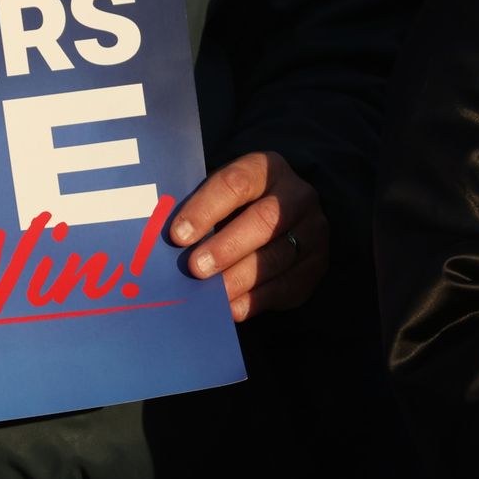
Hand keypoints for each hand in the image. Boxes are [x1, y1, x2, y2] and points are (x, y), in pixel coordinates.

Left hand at [169, 152, 328, 321]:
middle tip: (195, 269)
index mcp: (266, 169)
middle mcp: (297, 196)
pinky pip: (290, 286)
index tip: (176, 235)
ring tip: (211, 295)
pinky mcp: (317, 265)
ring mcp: (313, 231)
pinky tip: (231, 309)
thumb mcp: (216, 194)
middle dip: (226, 247)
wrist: (279, 216)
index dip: (205, 209)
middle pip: (264, 220)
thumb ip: (196, 210)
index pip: (236, 183)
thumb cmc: (231, 206)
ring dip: (240, 279)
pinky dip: (257, 301)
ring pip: (279, 257)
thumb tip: (161, 242)